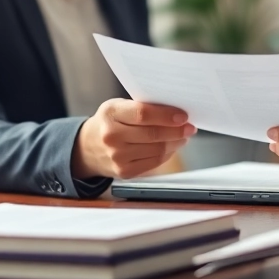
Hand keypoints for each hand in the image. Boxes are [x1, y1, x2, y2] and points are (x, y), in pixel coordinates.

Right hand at [71, 99, 194, 179]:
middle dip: (177, 130)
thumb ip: (142, 107)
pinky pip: (154, 162)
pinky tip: (172, 146)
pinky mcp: (124, 171)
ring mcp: (117, 156)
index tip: (183, 116)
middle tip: (189, 127)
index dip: (166, 115)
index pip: (143, 114)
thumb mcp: (118, 106)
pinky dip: (167, 154)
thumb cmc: (110, 122)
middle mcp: (111, 136)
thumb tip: (175, 111)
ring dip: (175, 142)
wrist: (88, 147)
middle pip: (153, 134)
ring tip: (182, 135)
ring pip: (157, 150)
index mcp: (110, 113)